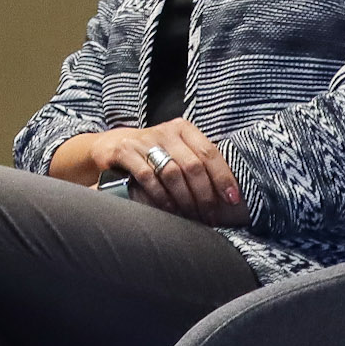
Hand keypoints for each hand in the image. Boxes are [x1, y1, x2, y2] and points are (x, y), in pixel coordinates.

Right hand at [51, 120, 245, 224]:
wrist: (112, 146)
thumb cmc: (153, 154)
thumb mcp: (176, 150)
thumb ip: (198, 162)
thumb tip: (230, 192)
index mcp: (183, 129)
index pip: (209, 153)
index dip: (223, 178)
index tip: (232, 200)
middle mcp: (165, 131)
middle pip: (192, 166)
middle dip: (204, 195)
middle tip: (210, 216)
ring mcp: (143, 140)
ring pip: (172, 173)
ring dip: (184, 199)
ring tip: (192, 216)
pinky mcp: (124, 151)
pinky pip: (147, 177)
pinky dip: (161, 196)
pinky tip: (169, 209)